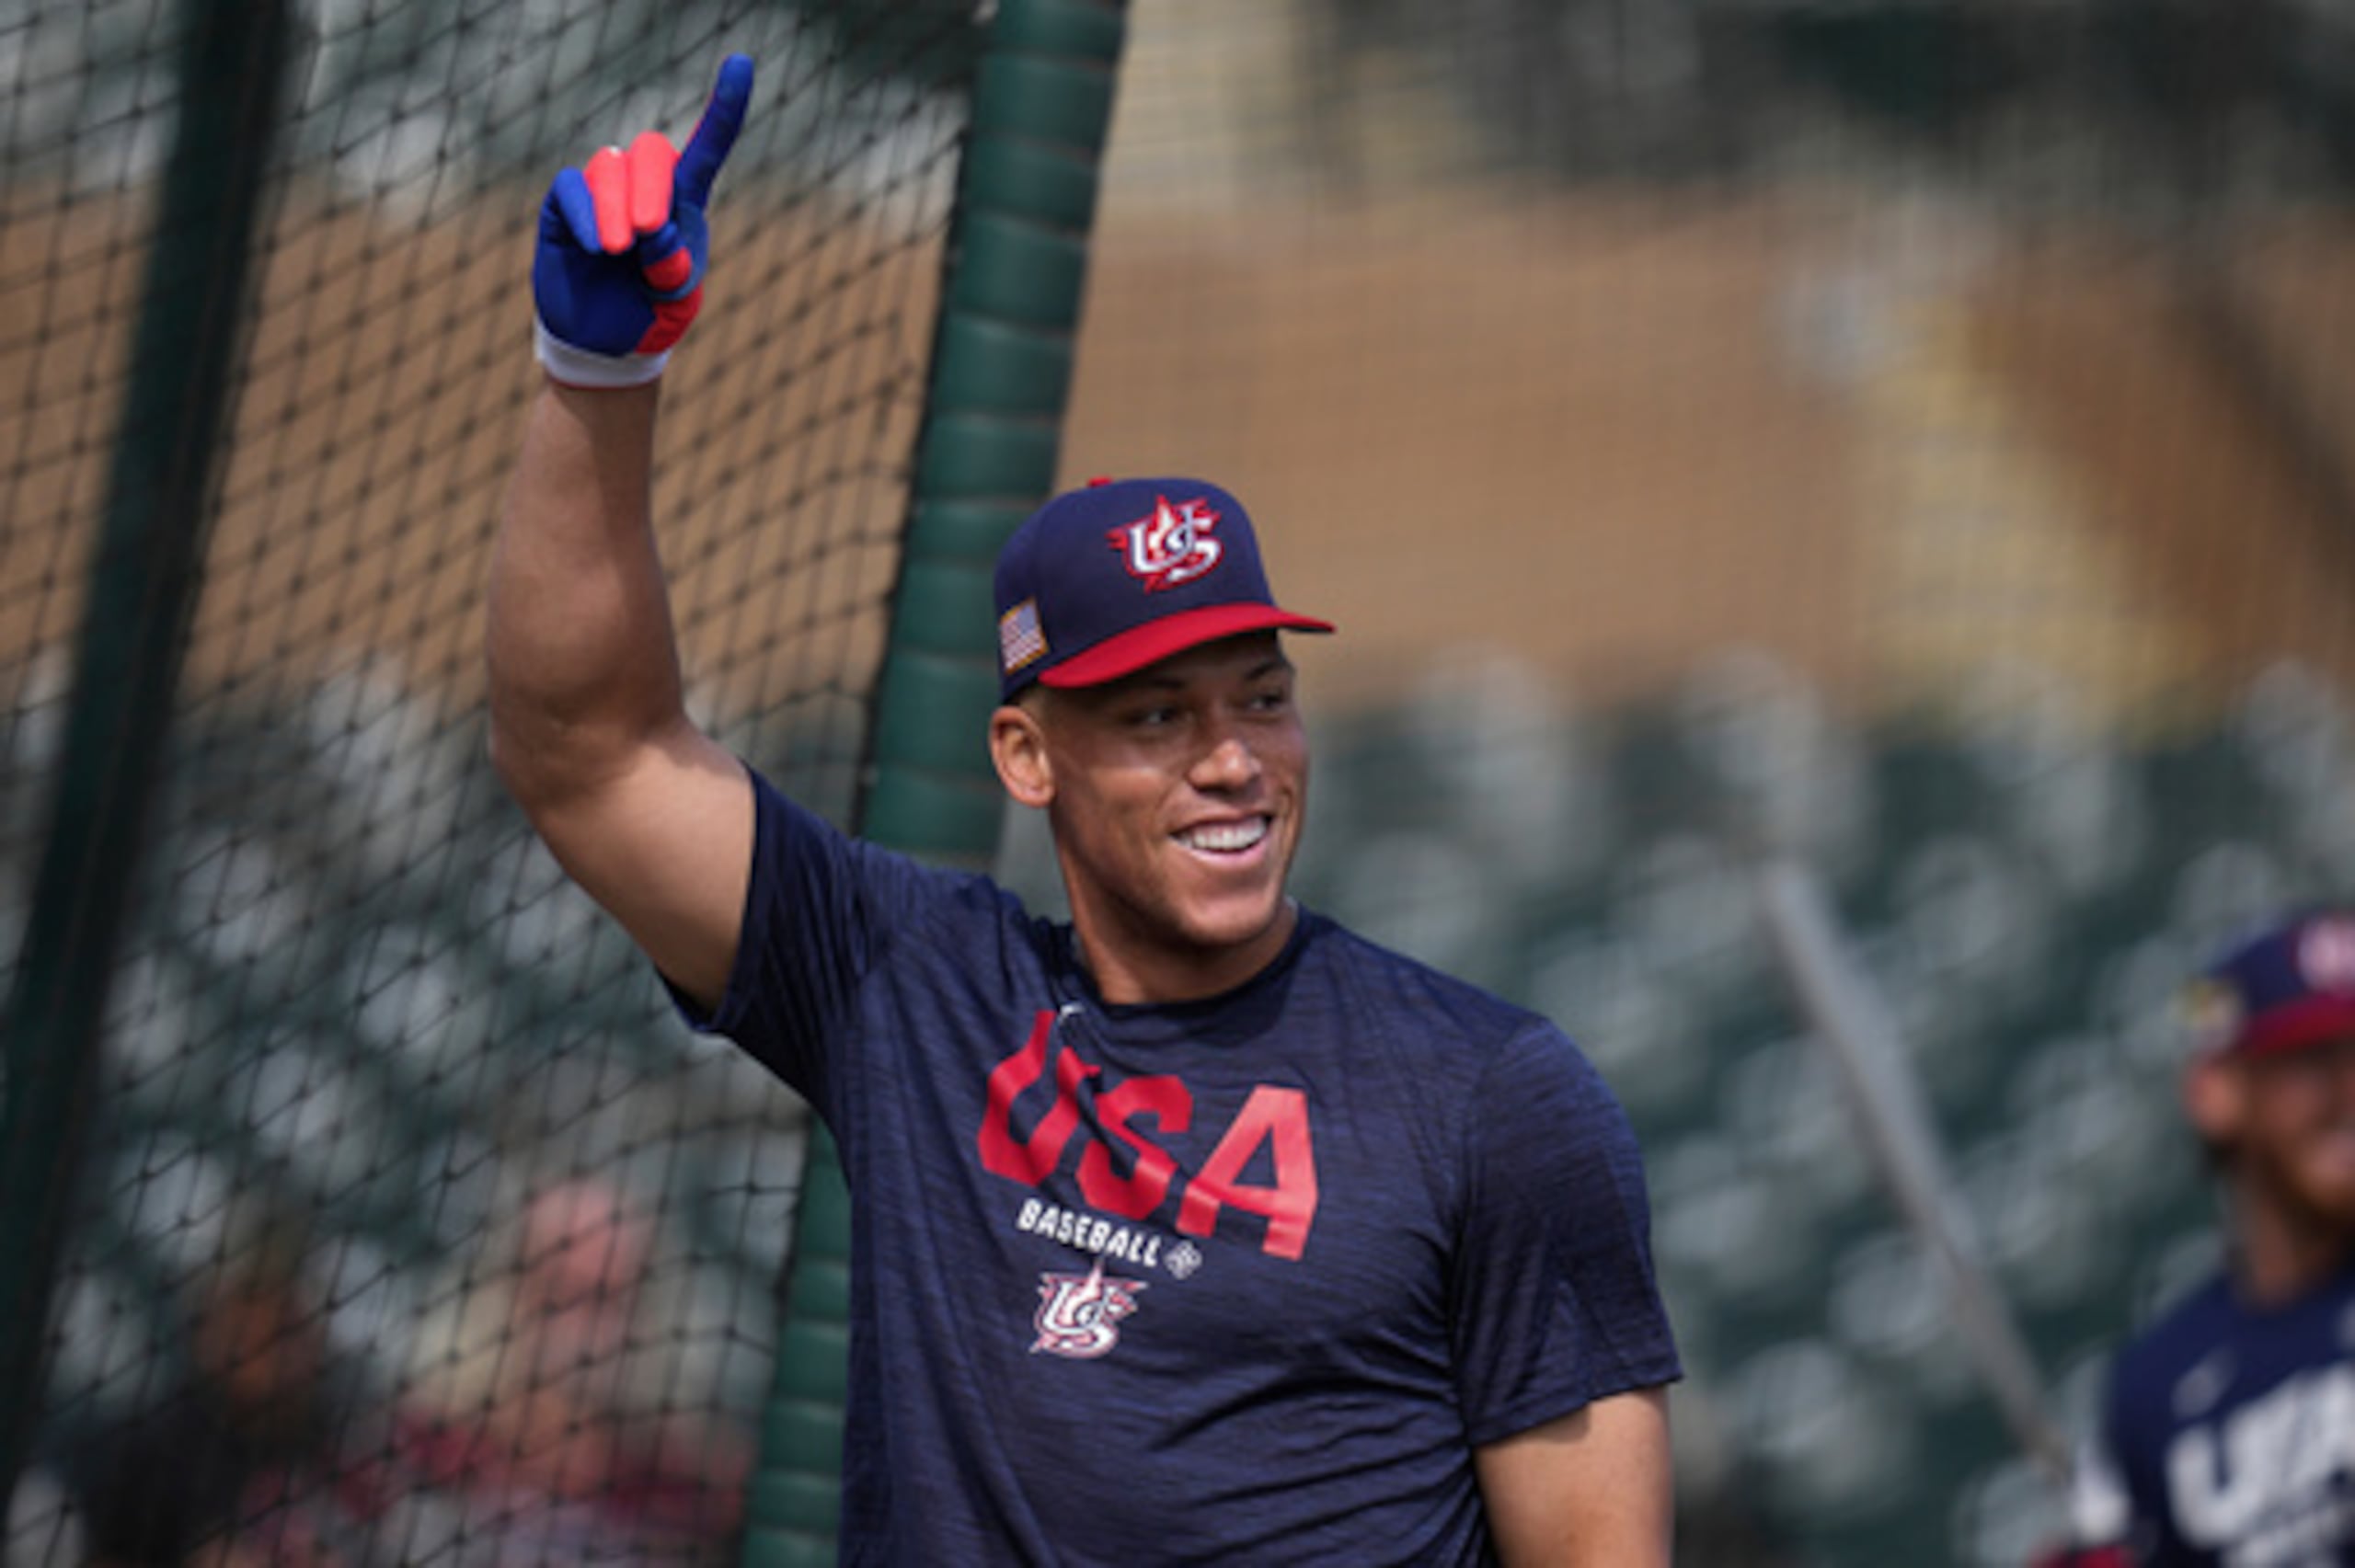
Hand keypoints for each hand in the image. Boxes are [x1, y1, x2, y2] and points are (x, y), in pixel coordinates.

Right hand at [533, 54, 753, 386]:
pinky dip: (585, 212)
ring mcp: (602, 193)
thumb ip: (673, 271)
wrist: (606, 344)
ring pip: (609, 167)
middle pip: (651, 151)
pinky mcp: (565, 207)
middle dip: (651, 188)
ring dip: (616, 208)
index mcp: (685, 205)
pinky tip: (597, 247)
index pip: (705, 149)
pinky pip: (571, 188)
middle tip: (648, 234)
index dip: (724, 108)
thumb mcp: (675, 302)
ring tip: (618, 253)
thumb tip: (652, 232)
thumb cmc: (651, 316)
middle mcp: (644, 188)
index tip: (741, 65)